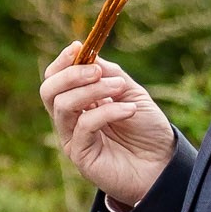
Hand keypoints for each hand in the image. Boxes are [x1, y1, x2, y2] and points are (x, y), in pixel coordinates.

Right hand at [39, 45, 175, 211]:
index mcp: (80, 101)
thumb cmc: (147, 130)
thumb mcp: (131, 92)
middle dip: (70, 74)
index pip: (56, 78)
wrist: (162, 164)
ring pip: (62, 105)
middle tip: (97, 71)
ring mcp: (73, 137)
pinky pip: (84, 125)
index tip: (79, 47)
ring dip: (91, 90)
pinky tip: (129, 110)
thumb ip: (110, 74)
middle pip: (48, 90)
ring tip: (119, 87)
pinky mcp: (80, 155)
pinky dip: (108, 111)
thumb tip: (88, 54)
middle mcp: (71, 119)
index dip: (63, 62)